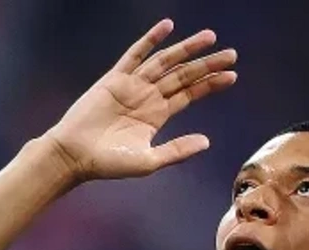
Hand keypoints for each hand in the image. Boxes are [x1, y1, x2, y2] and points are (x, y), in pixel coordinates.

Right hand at [46, 19, 236, 181]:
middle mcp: (148, 96)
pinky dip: (150, 40)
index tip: (232, 76)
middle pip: (183, 75)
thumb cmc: (110, 163)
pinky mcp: (115, 79)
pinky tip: (167, 26)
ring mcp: (132, 85)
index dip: (210, 84)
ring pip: (165, 62)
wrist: (76, 155)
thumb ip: (177, 150)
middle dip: (207, 64)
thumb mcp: (150, 160)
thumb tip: (207, 142)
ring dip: (187, 49)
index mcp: (157, 114)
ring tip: (210, 38)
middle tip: (232, 54)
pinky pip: (135, 55)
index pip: (189, 93)